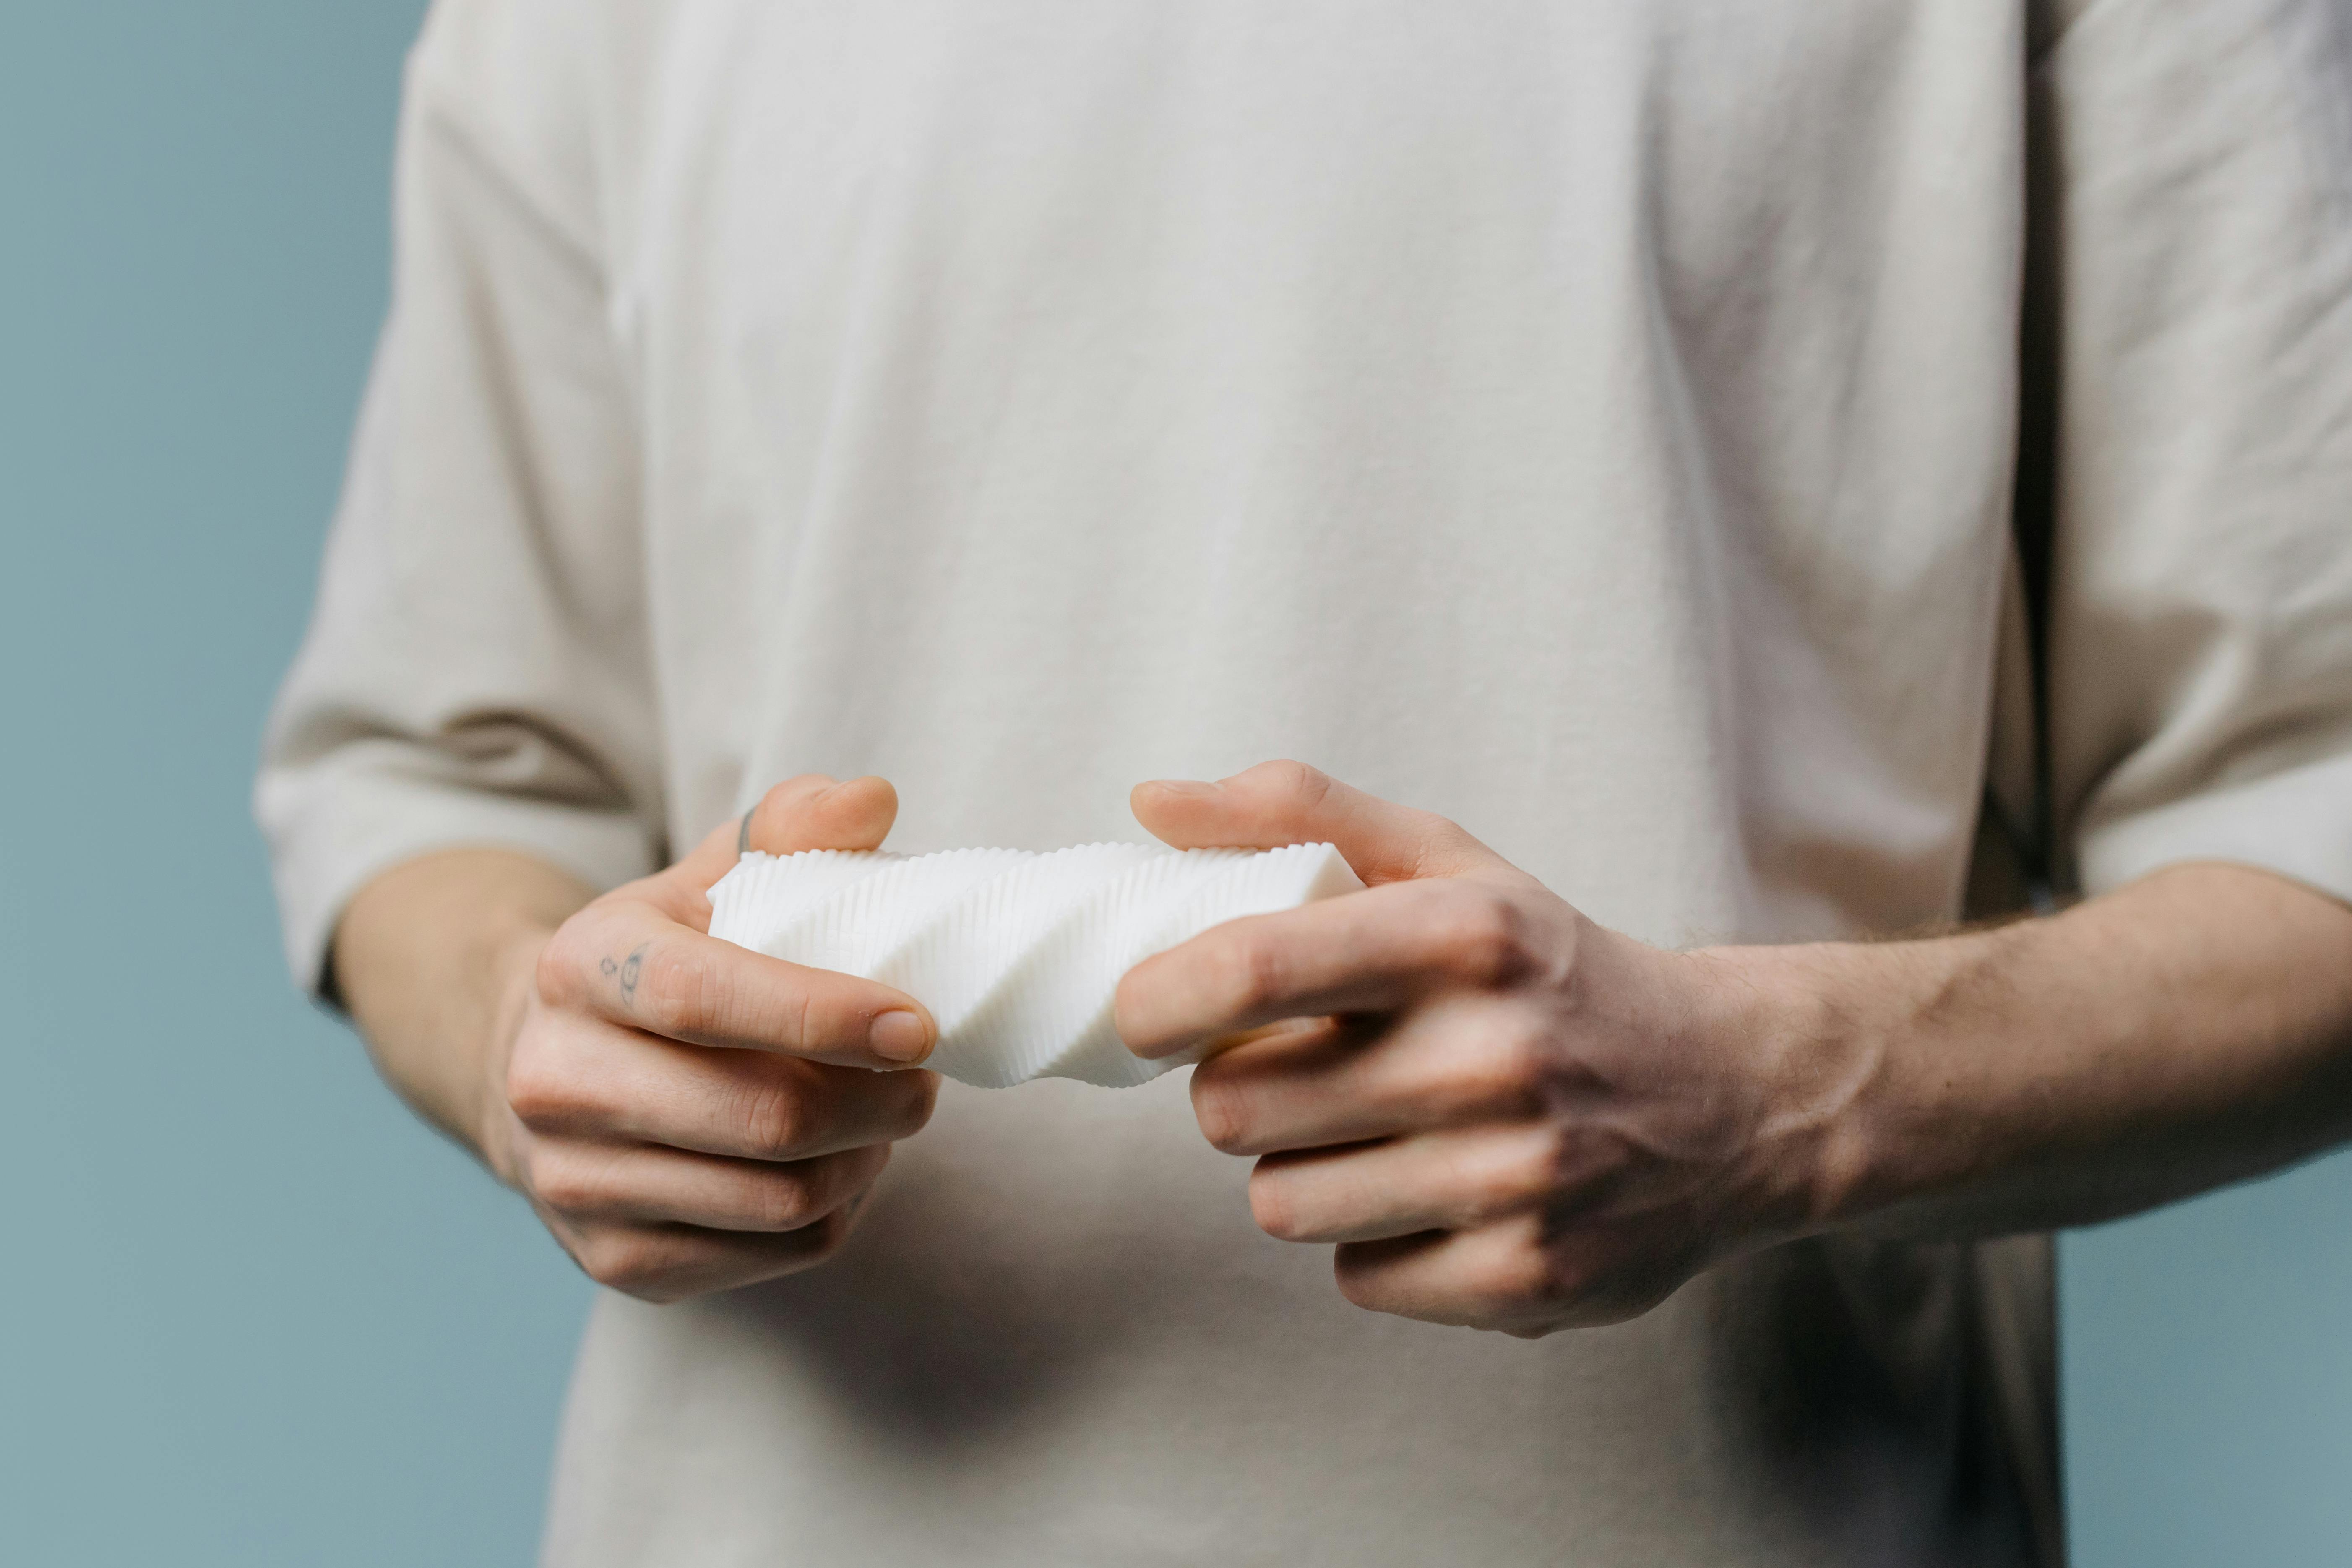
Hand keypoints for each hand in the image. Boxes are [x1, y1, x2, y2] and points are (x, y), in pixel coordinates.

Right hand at [488, 776, 941, 1302]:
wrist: (545, 1063)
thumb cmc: (662, 960)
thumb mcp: (708, 878)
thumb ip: (792, 827)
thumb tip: (874, 800)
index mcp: (582, 967)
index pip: (708, 1000)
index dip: (827, 1017)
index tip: (922, 1026)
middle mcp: (559, 1081)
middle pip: (762, 1119)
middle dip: (878, 1104)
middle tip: (925, 1078)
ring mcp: (578, 1183)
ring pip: (778, 1200)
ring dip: (865, 1161)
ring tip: (885, 1117)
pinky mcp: (615, 1258)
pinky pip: (772, 1255)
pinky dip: (833, 1215)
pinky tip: (838, 1166)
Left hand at [1117, 762, 1843, 1337]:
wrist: (1734, 1094)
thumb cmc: (1552, 972)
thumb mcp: (1448, 864)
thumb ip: (1296, 815)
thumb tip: (1149, 803)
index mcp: (1465, 937)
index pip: (1251, 967)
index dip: (1160, 998)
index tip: (1146, 1010)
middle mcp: (1493, 1057)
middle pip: (1234, 1108)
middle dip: (1244, 1090)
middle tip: (1307, 1068)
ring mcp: (1514, 1178)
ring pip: (1281, 1203)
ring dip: (1306, 1170)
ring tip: (1382, 1130)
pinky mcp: (1525, 1277)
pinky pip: (1355, 1277)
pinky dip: (1375, 1242)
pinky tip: (1437, 1193)